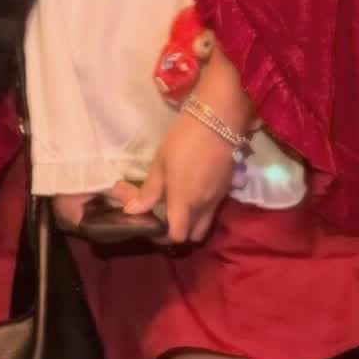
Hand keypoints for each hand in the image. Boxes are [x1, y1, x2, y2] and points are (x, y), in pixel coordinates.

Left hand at [114, 115, 235, 245]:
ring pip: (205, 223)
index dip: (163, 236)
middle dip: (179, 231)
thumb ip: (148, 191)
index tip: (151, 224)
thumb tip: (132, 211)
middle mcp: (203, 206)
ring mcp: (217, 199)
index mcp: (184, 201)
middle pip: (193, 235)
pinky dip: (202, 209)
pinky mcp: (226, 189)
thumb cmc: (183, 140)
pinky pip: (213, 209)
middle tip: (165, 215)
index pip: (177, 236)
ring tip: (177, 203)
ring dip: (192, 221)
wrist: (217, 122)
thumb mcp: (160, 163)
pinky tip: (192, 190)